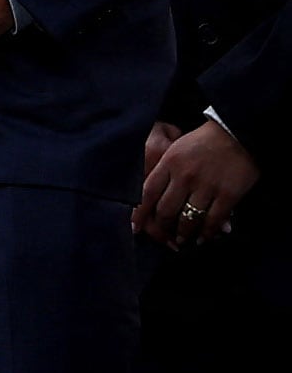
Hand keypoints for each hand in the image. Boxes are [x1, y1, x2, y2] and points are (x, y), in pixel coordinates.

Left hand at [139, 116, 260, 250]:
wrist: (239, 131)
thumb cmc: (205, 139)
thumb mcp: (176, 148)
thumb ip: (163, 170)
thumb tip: (150, 196)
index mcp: (169, 162)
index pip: (146, 193)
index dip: (139, 214)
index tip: (134, 228)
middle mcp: (184, 176)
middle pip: (165, 210)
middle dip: (162, 229)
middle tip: (163, 238)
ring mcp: (206, 186)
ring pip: (188, 219)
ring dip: (184, 233)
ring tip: (182, 240)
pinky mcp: (228, 194)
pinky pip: (214, 219)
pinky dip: (207, 232)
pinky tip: (203, 238)